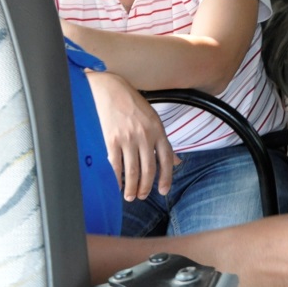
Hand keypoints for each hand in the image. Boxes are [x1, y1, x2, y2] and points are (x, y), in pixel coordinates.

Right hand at [84, 70, 177, 199]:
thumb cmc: (133, 104)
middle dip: (146, 187)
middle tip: (142, 196)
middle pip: (149, 168)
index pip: (167, 159)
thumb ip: (163, 142)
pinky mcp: (111, 140)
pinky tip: (117, 186)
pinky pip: (115, 166)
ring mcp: (128, 138)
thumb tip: (176, 160)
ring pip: (132, 171)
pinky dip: (117, 180)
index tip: (163, 191)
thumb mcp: (154, 119)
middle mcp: (145, 135)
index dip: (166, 177)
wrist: (111, 90)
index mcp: (158, 130)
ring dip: (132, 188)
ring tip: (130, 196)